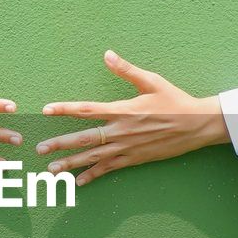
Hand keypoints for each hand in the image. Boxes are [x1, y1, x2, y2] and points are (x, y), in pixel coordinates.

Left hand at [36, 50, 227, 185]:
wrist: (197, 125)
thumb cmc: (175, 100)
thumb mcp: (152, 81)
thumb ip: (126, 70)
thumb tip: (107, 54)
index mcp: (123, 109)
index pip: (87, 109)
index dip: (65, 109)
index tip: (47, 109)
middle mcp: (121, 130)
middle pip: (84, 138)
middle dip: (60, 144)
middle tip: (40, 149)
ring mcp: (127, 147)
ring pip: (93, 157)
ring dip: (71, 164)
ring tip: (52, 171)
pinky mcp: (135, 159)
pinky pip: (110, 169)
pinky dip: (94, 176)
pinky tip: (79, 183)